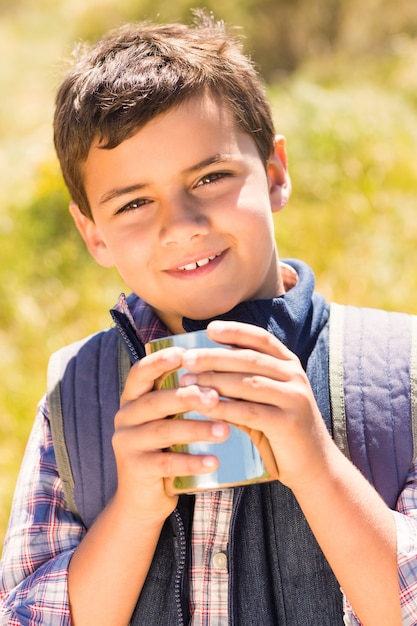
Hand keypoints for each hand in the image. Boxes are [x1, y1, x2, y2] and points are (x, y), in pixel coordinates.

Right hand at [111, 344, 229, 522]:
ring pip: (163, 431)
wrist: (142, 500)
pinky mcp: (136, 470)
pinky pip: (167, 463)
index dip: (159, 361)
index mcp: (133, 400)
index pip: (140, 373)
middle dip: (187, 396)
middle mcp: (125, 418)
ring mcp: (128, 444)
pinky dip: (192, 462)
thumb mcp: (167, 420)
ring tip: (225, 430)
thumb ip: (181, 398)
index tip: (184, 352)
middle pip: (156, 401)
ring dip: (196, 428)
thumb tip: (221, 371)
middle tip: (216, 397)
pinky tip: (214, 461)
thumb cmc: (165, 450)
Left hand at [179, 320, 334, 492]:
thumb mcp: (266, 398)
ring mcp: (294, 398)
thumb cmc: (280, 429)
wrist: (314, 465)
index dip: (235, 331)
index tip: (209, 329)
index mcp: (289, 364)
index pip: (261, 339)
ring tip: (186, 382)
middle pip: (249, 359)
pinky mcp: (288, 423)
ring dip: (213, 381)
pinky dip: (222, 408)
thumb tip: (202, 365)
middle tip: (186, 358)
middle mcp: (294, 376)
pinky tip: (202, 407)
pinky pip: (248, 411)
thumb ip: (244, 381)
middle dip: (214, 356)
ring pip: (247, 383)